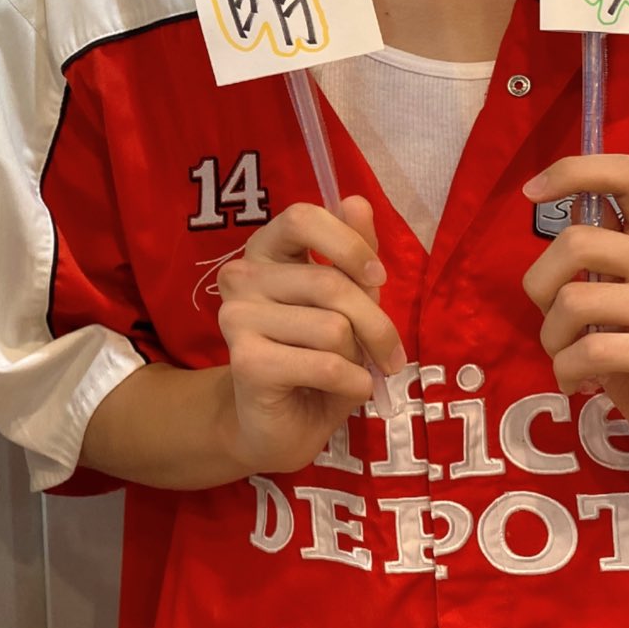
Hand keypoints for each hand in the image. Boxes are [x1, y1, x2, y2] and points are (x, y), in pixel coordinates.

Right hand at [213, 197, 405, 475]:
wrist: (275, 425)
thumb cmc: (313, 358)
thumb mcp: (344, 303)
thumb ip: (351, 254)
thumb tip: (357, 201)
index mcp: (264, 251)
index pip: (303, 218)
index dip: (348, 245)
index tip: (378, 279)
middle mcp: (241, 276)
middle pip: (331, 284)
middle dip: (377, 325)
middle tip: (391, 356)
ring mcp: (237, 318)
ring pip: (333, 327)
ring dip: (361, 359)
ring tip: (353, 372)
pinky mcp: (246, 361)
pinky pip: (326, 364)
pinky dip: (353, 383)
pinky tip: (345, 390)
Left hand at [522, 155, 628, 473]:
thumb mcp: (617, 292)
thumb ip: (595, 251)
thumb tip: (553, 198)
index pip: (628, 174)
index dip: (572, 172)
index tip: (531, 194)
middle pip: (577, 242)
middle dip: (540, 287)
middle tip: (552, 323)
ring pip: (576, 301)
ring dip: (552, 338)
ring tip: (569, 358)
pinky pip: (592, 350)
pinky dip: (567, 370)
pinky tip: (579, 382)